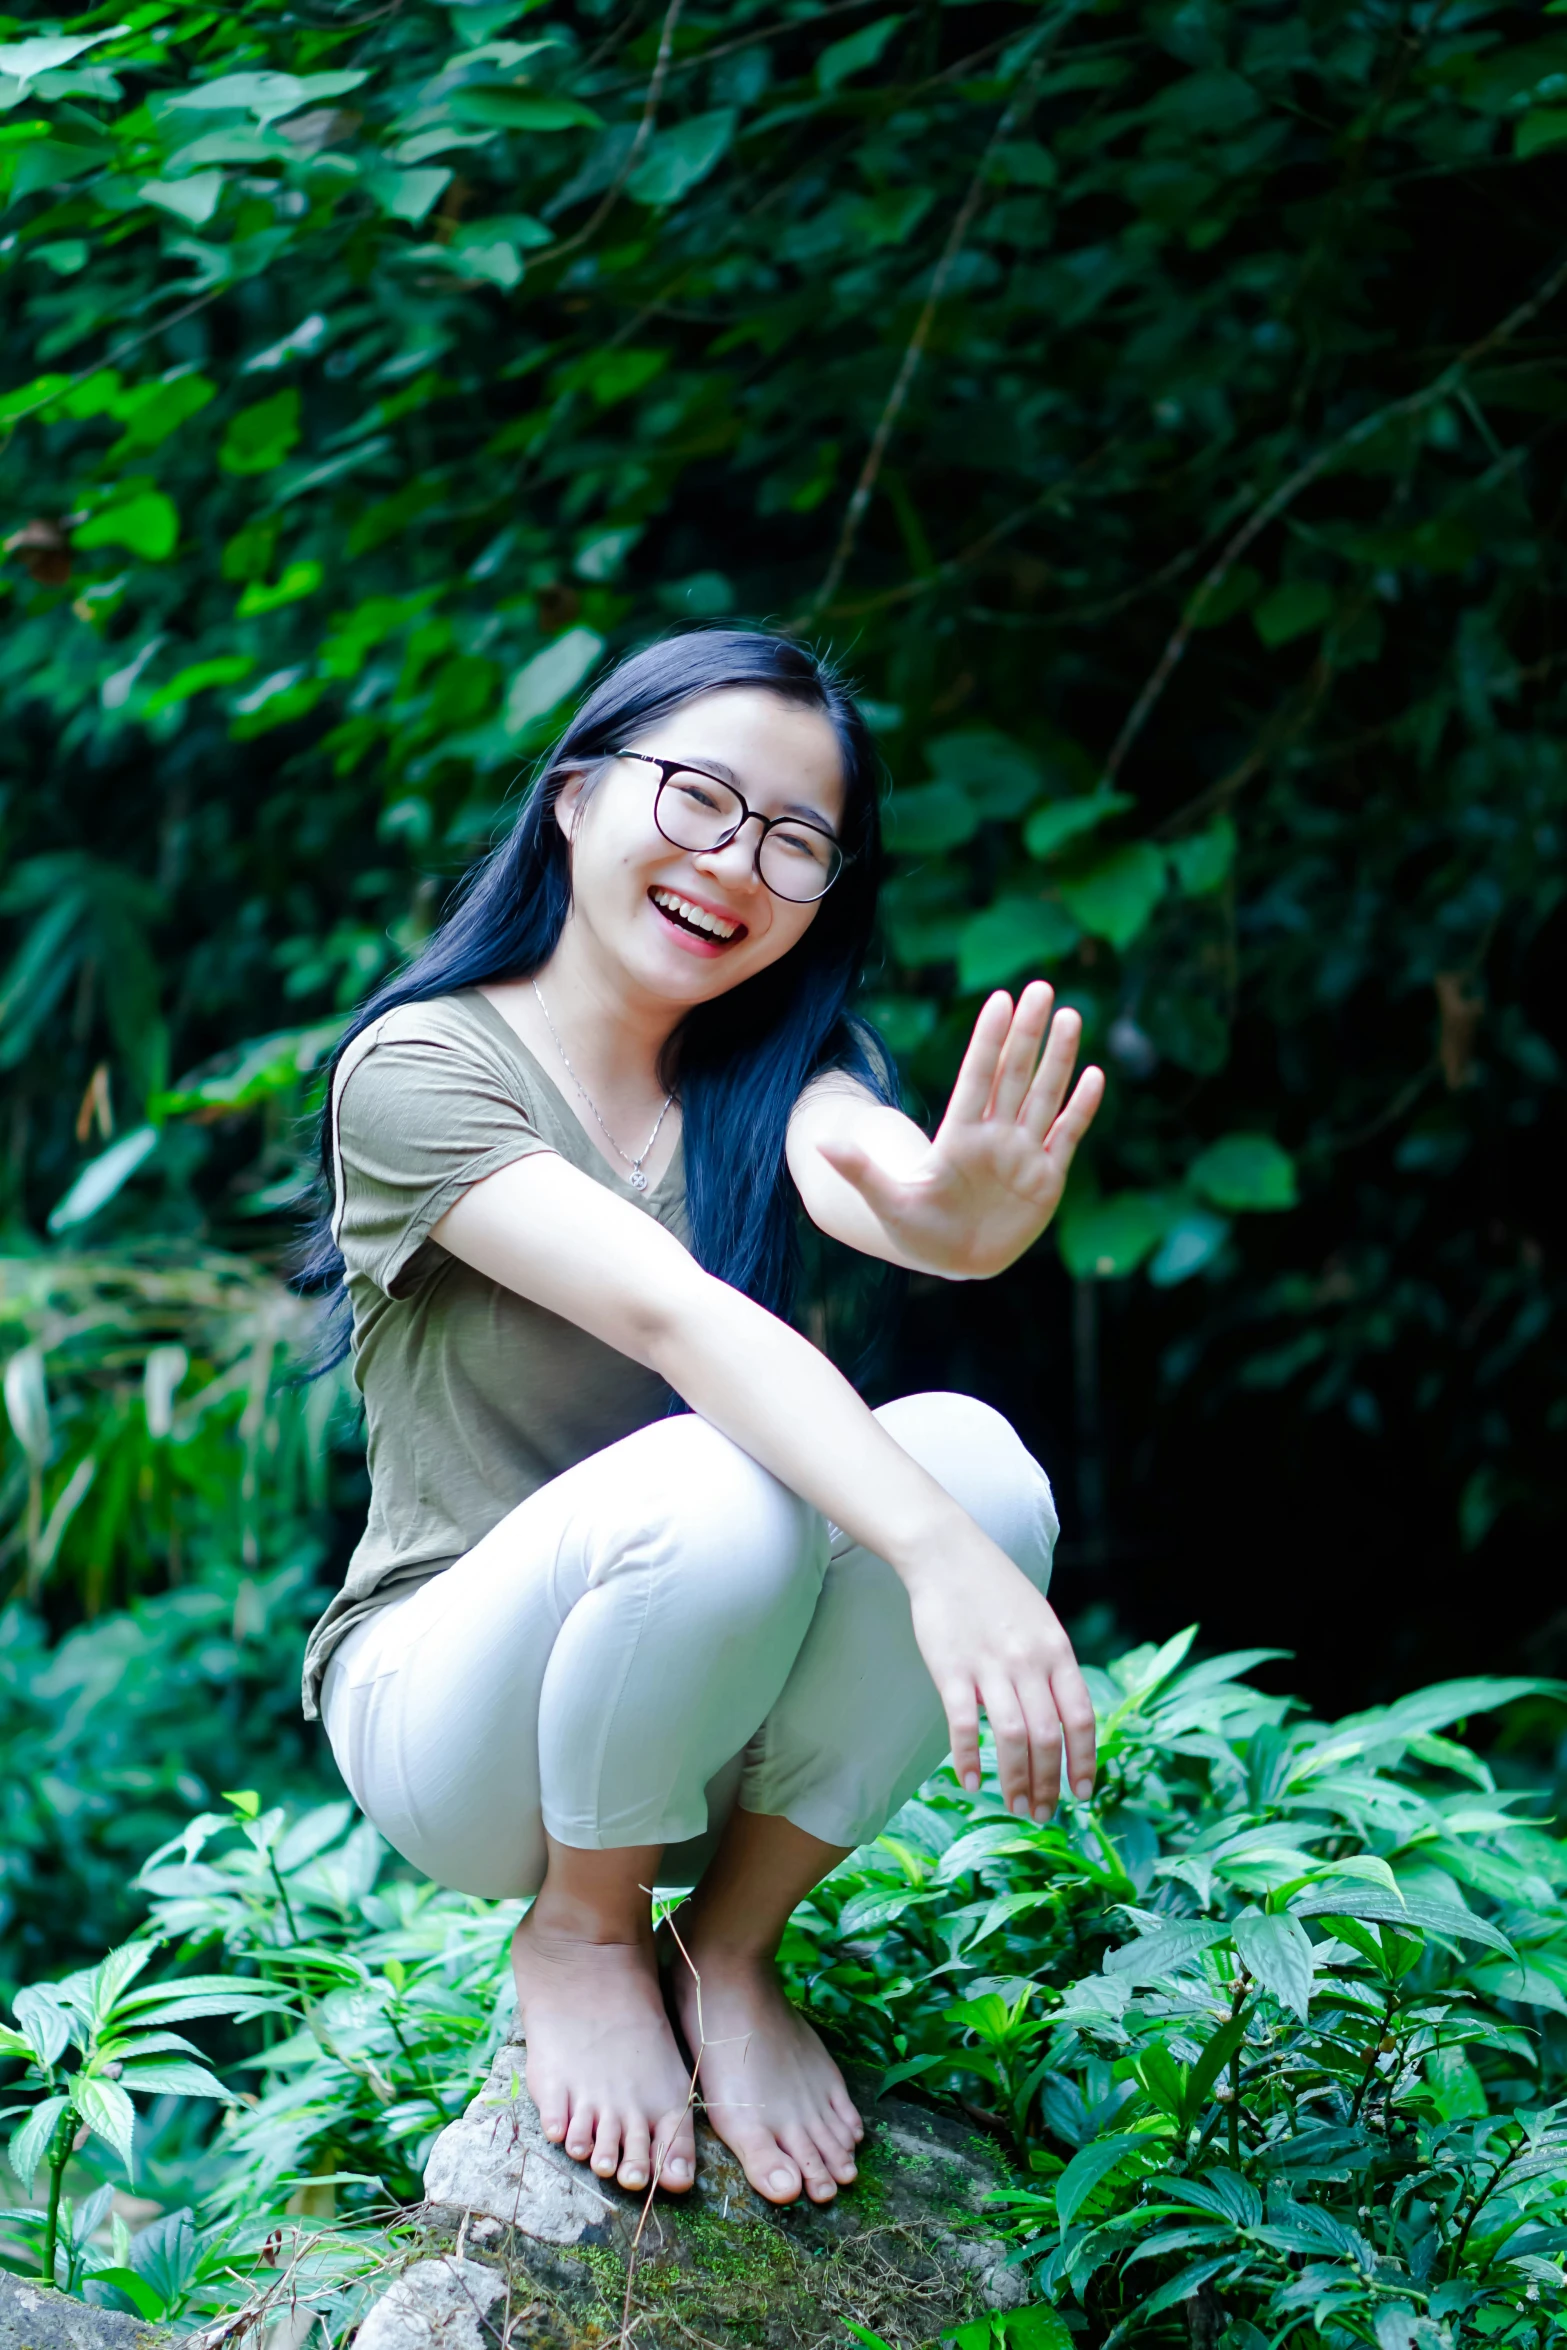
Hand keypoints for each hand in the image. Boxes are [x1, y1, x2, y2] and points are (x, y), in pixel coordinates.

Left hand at [817, 984, 1103, 1279]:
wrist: (952, 1258)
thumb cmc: (917, 1229)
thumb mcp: (887, 1201)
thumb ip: (860, 1171)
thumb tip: (820, 1145)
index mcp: (958, 1136)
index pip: (977, 1077)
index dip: (988, 1041)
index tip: (999, 1000)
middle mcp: (994, 1135)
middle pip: (1014, 1074)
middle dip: (1028, 1033)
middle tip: (1042, 988)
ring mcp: (1022, 1153)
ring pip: (1044, 1096)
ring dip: (1059, 1059)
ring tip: (1070, 1016)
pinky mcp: (1046, 1177)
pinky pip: (1066, 1135)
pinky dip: (1080, 1108)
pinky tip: (1094, 1075)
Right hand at [905, 1535, 1097, 1819]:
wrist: (947, 1553)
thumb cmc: (995, 1589)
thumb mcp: (1040, 1622)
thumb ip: (1053, 1666)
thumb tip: (1064, 1718)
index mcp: (1057, 1651)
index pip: (1081, 1717)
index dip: (1084, 1761)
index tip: (1083, 1794)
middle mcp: (1029, 1661)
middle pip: (1048, 1736)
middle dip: (1049, 1783)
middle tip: (1043, 1813)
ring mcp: (989, 1665)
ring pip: (1012, 1737)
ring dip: (1016, 1780)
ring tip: (1016, 1807)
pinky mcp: (951, 1668)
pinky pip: (963, 1724)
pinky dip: (968, 1759)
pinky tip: (971, 1783)